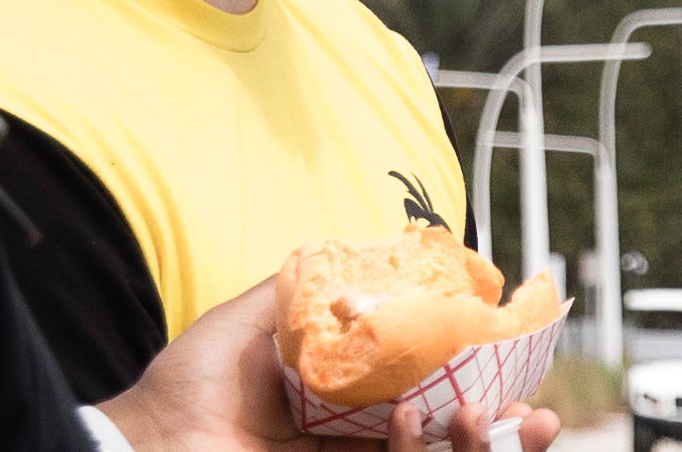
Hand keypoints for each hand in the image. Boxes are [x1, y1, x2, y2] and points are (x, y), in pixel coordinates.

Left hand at [98, 276, 568, 451]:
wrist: (143, 447)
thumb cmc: (183, 389)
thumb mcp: (245, 322)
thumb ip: (299, 292)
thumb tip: (356, 250)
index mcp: (341, 404)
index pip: (428, 396)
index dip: (479, 387)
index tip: (516, 369)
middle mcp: (351, 442)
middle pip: (448, 439)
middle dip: (504, 431)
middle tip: (537, 415)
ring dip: (477, 444)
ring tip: (488, 415)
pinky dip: (417, 451)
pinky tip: (413, 421)